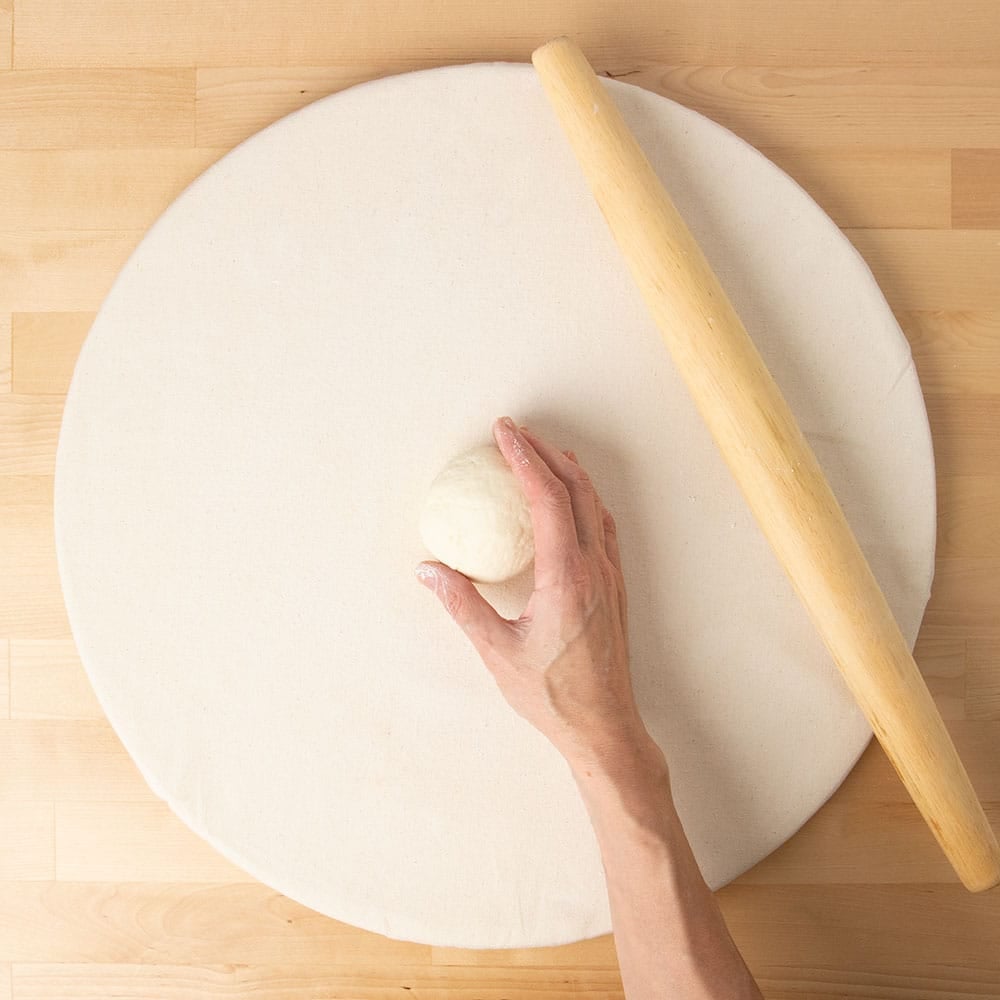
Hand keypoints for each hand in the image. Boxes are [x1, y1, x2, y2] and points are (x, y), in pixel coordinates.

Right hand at [417, 417, 650, 769]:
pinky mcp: (615, 588)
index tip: (504, 433)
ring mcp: (610, 576)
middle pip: (575, 489)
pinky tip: (575, 502)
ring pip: (596, 505)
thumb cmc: (552, 695)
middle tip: (516, 433)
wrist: (606, 726)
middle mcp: (594, 567)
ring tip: (545, 453)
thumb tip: (429, 570)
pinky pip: (604, 527)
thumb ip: (463, 605)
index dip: (524, 458)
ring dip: (569, 472)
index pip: (546, 498)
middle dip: (545, 453)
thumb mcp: (497, 652)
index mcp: (566, 576)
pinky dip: (587, 500)